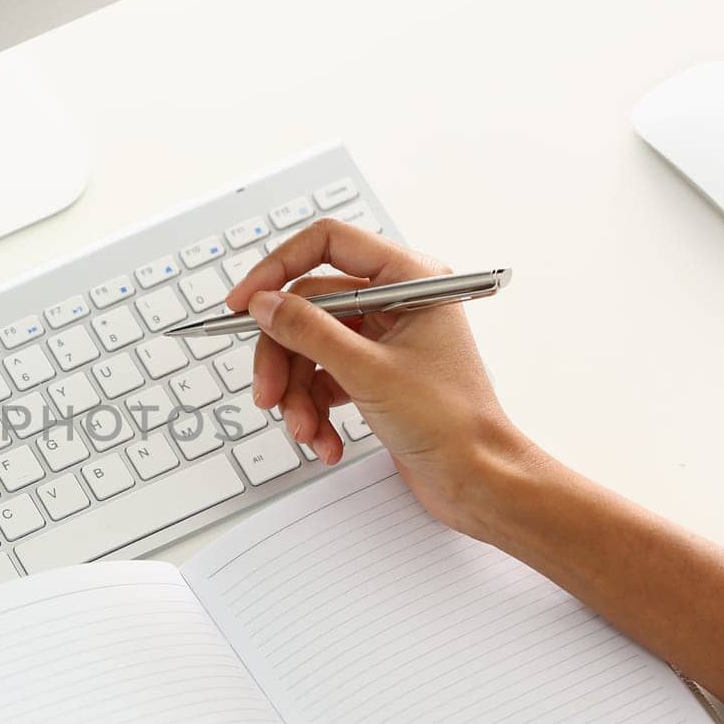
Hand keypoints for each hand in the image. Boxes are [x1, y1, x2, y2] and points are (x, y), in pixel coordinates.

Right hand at [223, 219, 543, 536]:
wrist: (479, 480)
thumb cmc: (452, 423)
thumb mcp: (368, 372)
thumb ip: (308, 331)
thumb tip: (264, 303)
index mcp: (409, 279)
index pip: (328, 244)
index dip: (277, 269)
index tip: (244, 303)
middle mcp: (395, 302)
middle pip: (308, 307)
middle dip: (283, 357)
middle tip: (266, 394)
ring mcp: (383, 339)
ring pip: (309, 348)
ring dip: (297, 394)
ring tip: (306, 432)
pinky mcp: (374, 374)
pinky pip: (322, 378)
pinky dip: (314, 410)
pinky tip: (326, 442)